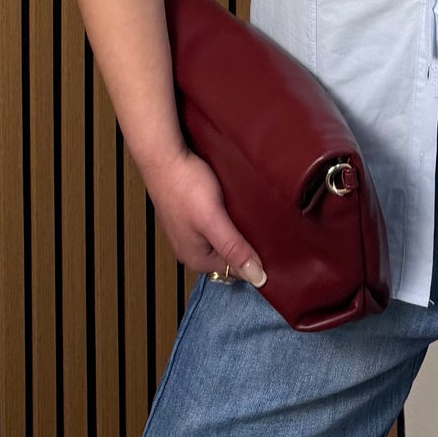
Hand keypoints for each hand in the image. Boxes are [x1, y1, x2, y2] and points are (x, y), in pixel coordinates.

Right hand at [146, 147, 267, 287]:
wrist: (163, 157)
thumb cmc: (186, 187)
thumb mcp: (213, 220)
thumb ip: (234, 249)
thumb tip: (258, 279)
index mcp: (197, 260)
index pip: (236, 269)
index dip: (255, 258)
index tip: (274, 244)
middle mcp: (191, 251)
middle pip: (229, 254)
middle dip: (245, 242)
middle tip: (267, 224)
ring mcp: (188, 233)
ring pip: (222, 237)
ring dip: (236, 228)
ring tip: (252, 212)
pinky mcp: (189, 216)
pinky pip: (214, 223)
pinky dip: (226, 217)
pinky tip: (234, 204)